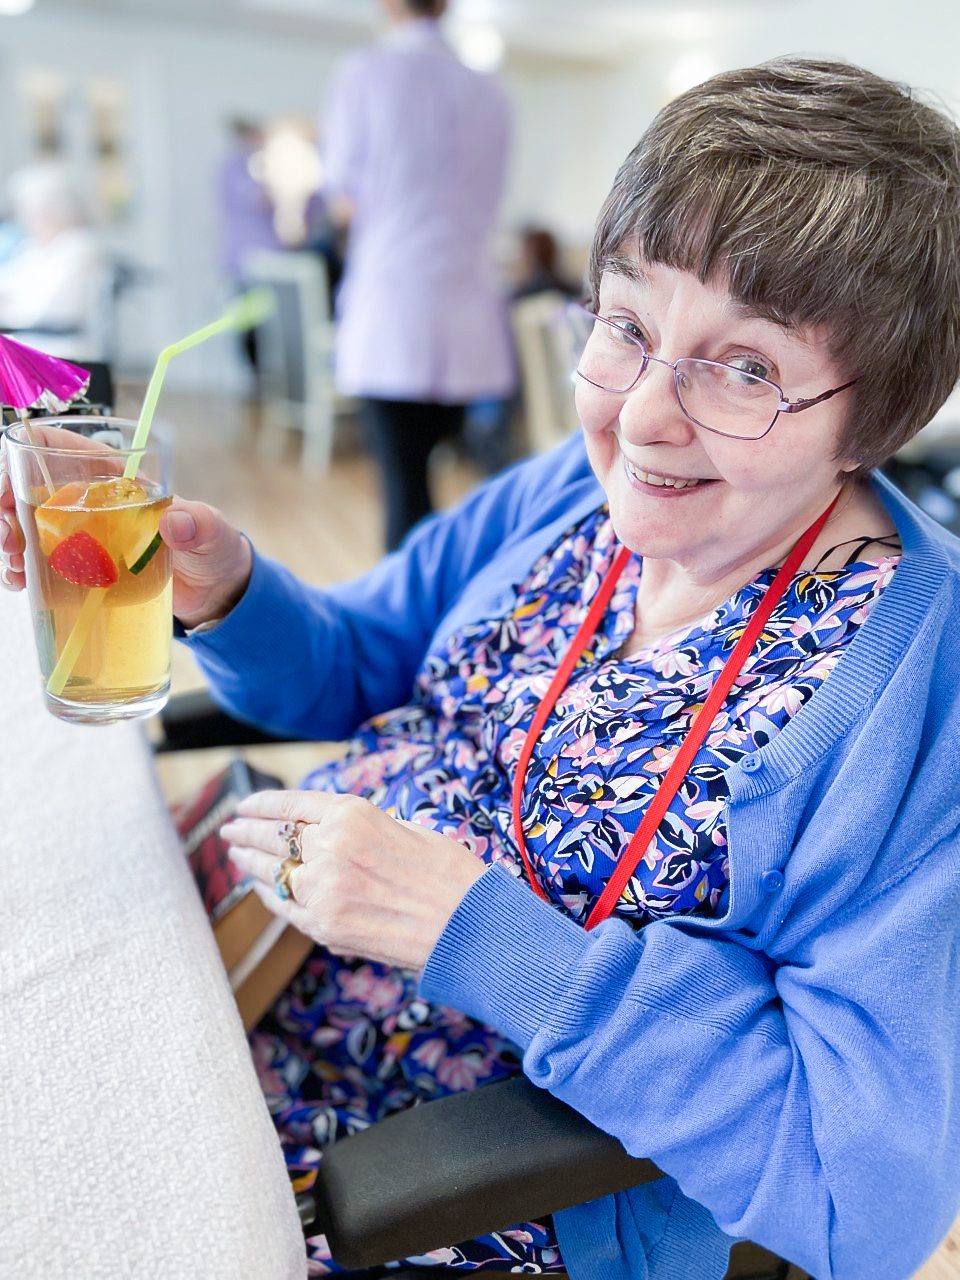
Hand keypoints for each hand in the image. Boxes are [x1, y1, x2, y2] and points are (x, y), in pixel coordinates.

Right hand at [1, 437, 250, 624]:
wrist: (214, 593)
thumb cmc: (212, 550)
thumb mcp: (210, 533)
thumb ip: (199, 524)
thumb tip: (176, 521)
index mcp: (115, 476)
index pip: (58, 445)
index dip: (25, 453)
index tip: (8, 484)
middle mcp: (91, 500)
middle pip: (30, 488)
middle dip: (4, 507)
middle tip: (7, 540)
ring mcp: (82, 534)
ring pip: (26, 525)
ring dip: (8, 541)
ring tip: (12, 567)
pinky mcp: (81, 567)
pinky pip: (38, 561)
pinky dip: (20, 569)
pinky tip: (19, 583)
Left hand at [220, 791, 487, 970]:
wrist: (466, 923)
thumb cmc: (447, 874)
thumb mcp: (404, 829)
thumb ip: (361, 830)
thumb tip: (331, 835)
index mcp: (353, 814)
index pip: (291, 804)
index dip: (261, 805)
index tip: (245, 806)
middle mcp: (330, 846)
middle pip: (272, 836)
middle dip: (246, 832)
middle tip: (230, 830)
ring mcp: (323, 888)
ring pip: (270, 870)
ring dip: (249, 862)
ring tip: (236, 855)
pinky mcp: (324, 925)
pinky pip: (284, 906)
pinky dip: (269, 895)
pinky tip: (260, 888)